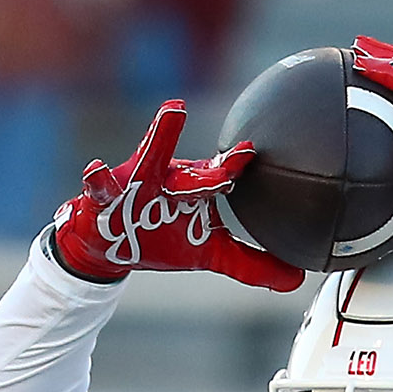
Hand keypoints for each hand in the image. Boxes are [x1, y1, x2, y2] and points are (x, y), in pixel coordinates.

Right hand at [47, 101, 304, 291]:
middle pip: (196, 174)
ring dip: (161, 135)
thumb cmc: (162, 238)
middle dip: (215, 170)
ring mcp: (138, 182)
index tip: (253, 152)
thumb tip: (297, 282)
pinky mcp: (107, 195)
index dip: (237, 166)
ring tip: (175, 109)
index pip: (223, 177)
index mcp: (198, 189)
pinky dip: (97, 179)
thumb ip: (251, 265)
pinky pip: (101, 186)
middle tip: (238, 158)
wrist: (109, 243)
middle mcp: (171, 178)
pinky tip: (95, 169)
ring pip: (152, 157)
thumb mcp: (209, 254)